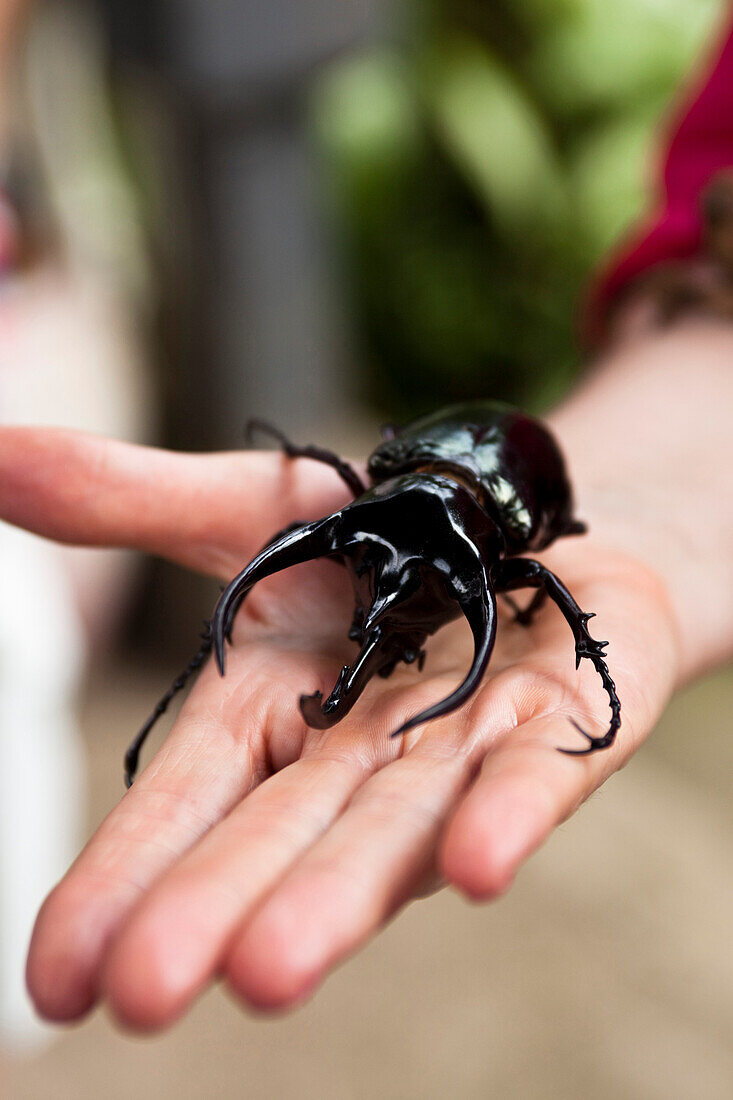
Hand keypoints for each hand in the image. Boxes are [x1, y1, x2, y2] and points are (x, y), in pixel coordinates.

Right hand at [0, 424, 681, 1031]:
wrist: (517, 520)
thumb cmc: (378, 536)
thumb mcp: (247, 509)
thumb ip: (129, 501)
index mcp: (274, 713)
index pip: (188, 799)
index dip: (125, 874)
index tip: (58, 975)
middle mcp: (354, 754)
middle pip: (280, 834)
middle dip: (215, 906)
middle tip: (143, 994)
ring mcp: (458, 747)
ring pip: (394, 827)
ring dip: (337, 896)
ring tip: (268, 973)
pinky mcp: (560, 723)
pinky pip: (534, 774)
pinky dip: (507, 813)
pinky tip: (477, 865)